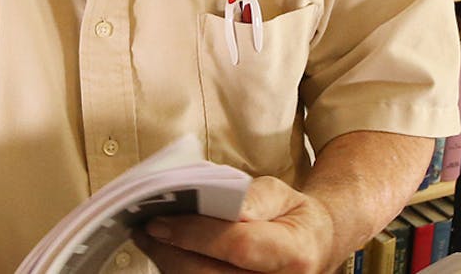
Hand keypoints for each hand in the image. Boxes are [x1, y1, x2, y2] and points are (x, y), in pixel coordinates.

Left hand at [133, 176, 342, 273]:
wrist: (313, 246)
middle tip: (146, 228)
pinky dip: (180, 271)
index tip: (159, 221)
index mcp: (294, 253)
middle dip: (171, 251)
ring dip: (170, 264)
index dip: (194, 234)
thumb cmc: (294, 217)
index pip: (238, 246)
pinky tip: (168, 252)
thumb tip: (222, 202)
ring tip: (151, 239)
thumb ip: (253, 197)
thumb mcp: (282, 194)